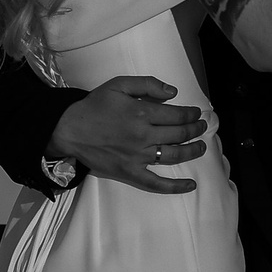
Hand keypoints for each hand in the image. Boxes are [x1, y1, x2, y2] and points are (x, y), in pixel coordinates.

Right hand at [51, 76, 206, 194]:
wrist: (69, 130)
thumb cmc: (93, 106)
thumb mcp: (118, 85)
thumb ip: (147, 84)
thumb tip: (173, 92)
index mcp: (142, 113)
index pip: (178, 115)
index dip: (192, 114)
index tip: (197, 113)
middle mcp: (144, 136)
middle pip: (180, 134)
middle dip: (196, 129)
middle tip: (202, 127)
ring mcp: (139, 157)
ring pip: (174, 156)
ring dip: (193, 151)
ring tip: (202, 147)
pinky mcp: (131, 173)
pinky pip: (157, 183)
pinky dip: (176, 186)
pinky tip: (191, 185)